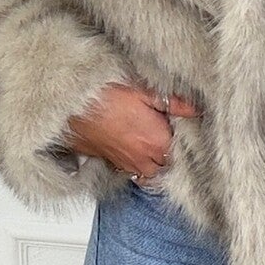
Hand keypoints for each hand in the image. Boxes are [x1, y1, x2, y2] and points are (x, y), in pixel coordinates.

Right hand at [63, 82, 201, 180]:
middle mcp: (145, 158)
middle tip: (172, 137)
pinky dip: (139, 166)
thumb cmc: (104, 96)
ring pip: (151, 172)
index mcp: (158, 141)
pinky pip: (133, 172)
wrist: (69, 106)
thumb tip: (195, 109)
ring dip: (157, 163)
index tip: (187, 128)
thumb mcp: (143, 92)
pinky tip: (138, 152)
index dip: (187, 139)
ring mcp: (128, 164)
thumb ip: (173, 103)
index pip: (184, 150)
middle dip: (173, 153)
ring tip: (157, 147)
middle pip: (169, 165)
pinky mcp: (113, 164)